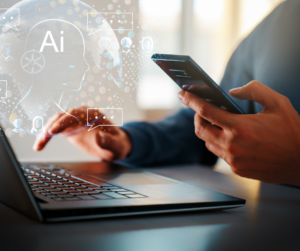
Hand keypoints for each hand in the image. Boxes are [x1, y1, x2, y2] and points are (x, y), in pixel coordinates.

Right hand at [33, 107, 131, 161]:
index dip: (64, 121)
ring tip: (38, 145)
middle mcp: (82, 114)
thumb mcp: (116, 145)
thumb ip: (109, 141)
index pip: (76, 114)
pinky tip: (39, 145)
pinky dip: (46, 137)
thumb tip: (99, 137)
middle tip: (43, 139)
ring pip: (55, 122)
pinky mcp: (70, 128)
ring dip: (45, 132)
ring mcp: (74, 121)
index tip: (53, 131)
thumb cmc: (117, 144)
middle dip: (51, 126)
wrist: (115, 145)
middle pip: (62, 116)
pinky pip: (55, 130)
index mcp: (93, 114)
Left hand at [179, 81, 299, 185]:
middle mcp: (232, 145)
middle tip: (201, 110)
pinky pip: (219, 153)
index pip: (205, 111)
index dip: (191, 100)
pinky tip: (229, 137)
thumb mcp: (278, 103)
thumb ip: (254, 90)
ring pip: (207, 142)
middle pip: (200, 129)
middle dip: (196, 117)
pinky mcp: (237, 169)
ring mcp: (233, 159)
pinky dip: (219, 143)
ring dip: (207, 131)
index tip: (182, 94)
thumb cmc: (292, 131)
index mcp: (240, 127)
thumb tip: (232, 92)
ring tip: (216, 123)